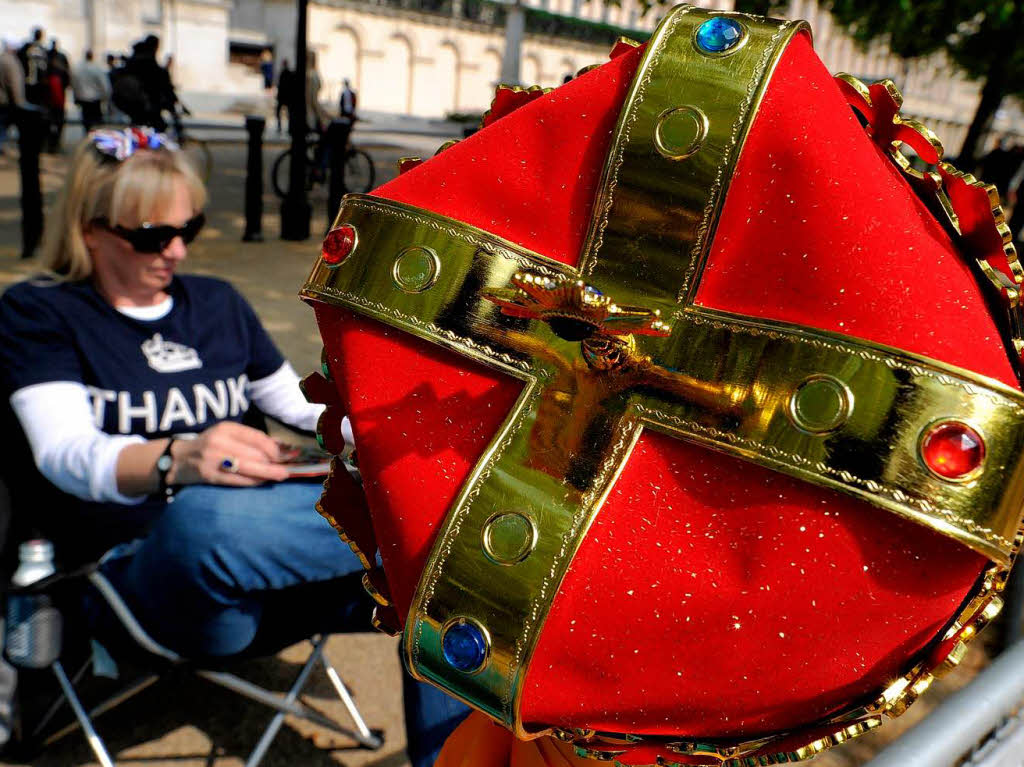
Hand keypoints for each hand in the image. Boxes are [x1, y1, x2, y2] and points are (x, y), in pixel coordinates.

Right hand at [167, 422, 290, 486]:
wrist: (178, 459)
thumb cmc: (209, 445)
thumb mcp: (227, 435)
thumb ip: (251, 439)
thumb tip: (281, 447)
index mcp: (226, 428)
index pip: (258, 438)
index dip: (275, 449)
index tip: (287, 456)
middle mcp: (220, 441)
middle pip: (256, 454)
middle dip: (274, 463)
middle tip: (287, 469)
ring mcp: (214, 459)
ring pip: (250, 468)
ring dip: (268, 474)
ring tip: (280, 476)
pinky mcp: (211, 476)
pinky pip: (239, 480)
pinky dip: (254, 482)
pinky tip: (263, 481)